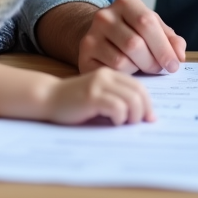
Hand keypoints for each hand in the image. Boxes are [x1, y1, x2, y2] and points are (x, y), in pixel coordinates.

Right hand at [40, 67, 154, 124]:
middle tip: (138, 124)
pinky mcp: (91, 96)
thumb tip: (145, 116)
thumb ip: (118, 99)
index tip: (149, 118)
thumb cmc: (75, 103)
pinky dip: (120, 117)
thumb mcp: (99, 96)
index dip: (148, 103)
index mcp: (112, 74)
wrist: (48, 98)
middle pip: (139, 93)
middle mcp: (107, 76)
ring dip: (133, 115)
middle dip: (143, 111)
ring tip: (124, 123)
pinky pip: (117, 106)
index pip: (140, 86)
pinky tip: (112, 121)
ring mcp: (99, 85)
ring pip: (132, 99)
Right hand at [78, 0, 186, 74]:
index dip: (163, 47)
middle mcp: (105, 15)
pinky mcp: (84, 54)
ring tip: (142, 66)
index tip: (174, 65)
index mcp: (125, 2)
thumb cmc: (132, 31)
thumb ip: (170, 39)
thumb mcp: (153, 28)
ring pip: (122, 61)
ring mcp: (91, 35)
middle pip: (135, 44)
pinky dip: (125, 74)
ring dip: (138, 69)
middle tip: (159, 69)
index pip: (147, 23)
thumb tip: (179, 55)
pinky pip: (110, 71)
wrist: (100, 35)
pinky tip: (128, 70)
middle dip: (153, 62)